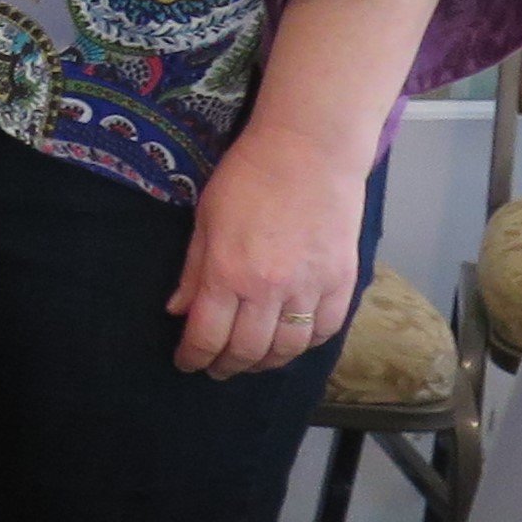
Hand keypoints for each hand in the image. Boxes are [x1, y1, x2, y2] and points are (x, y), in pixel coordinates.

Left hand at [173, 111, 369, 378]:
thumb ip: (193, 271)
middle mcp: (270, 289)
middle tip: (216, 369)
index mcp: (229, 273)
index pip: (207, 335)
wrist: (309, 152)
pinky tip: (290, 343)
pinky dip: (306, 344)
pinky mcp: (343, 281)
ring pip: (289, 348)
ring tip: (251, 362)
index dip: (193, 356)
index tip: (186, 363)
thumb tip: (177, 311)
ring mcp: (311, 287)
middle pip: (248, 349)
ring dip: (266, 362)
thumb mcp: (205, 220)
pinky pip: (325, 329)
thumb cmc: (247, 178)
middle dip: (227, 366)